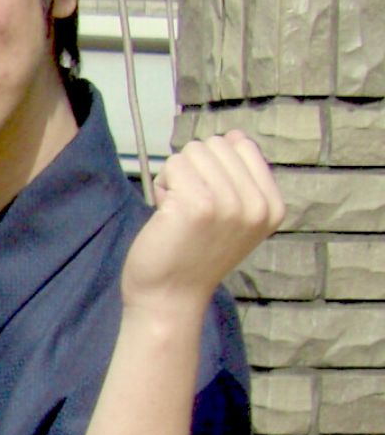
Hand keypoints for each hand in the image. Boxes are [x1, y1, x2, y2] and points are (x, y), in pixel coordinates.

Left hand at [121, 130, 286, 313]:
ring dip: (176, 178)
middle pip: (217, 145)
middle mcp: (257, 204)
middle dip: (193, 171)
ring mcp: (229, 203)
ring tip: (178, 214)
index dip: (214, 167)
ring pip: (193, 151)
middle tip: (188, 210)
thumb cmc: (192, 257)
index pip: (244, 146)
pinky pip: (173, 165)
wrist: (170, 299)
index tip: (209, 203)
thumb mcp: (233, 218)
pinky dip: (162, 185)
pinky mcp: (197, 204)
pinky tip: (165, 215)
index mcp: (272, 206)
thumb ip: (240, 178)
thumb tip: (236, 136)